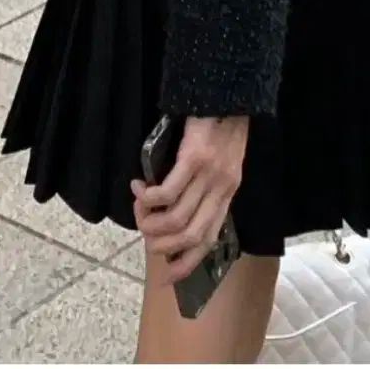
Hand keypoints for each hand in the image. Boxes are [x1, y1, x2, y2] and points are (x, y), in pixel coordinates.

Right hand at [131, 115, 249, 285]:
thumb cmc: (222, 125)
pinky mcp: (194, 158)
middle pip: (191, 235)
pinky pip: (167, 191)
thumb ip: (206, 186)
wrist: (230, 92)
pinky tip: (140, 189)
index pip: (210, 239)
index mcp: (228, 192)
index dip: (188, 263)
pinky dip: (149, 198)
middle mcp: (221, 189)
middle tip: (145, 235)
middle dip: (163, 245)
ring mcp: (209, 175)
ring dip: (151, 222)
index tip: (167, 277)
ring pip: (177, 218)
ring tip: (139, 211)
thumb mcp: (223, 161)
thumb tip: (176, 208)